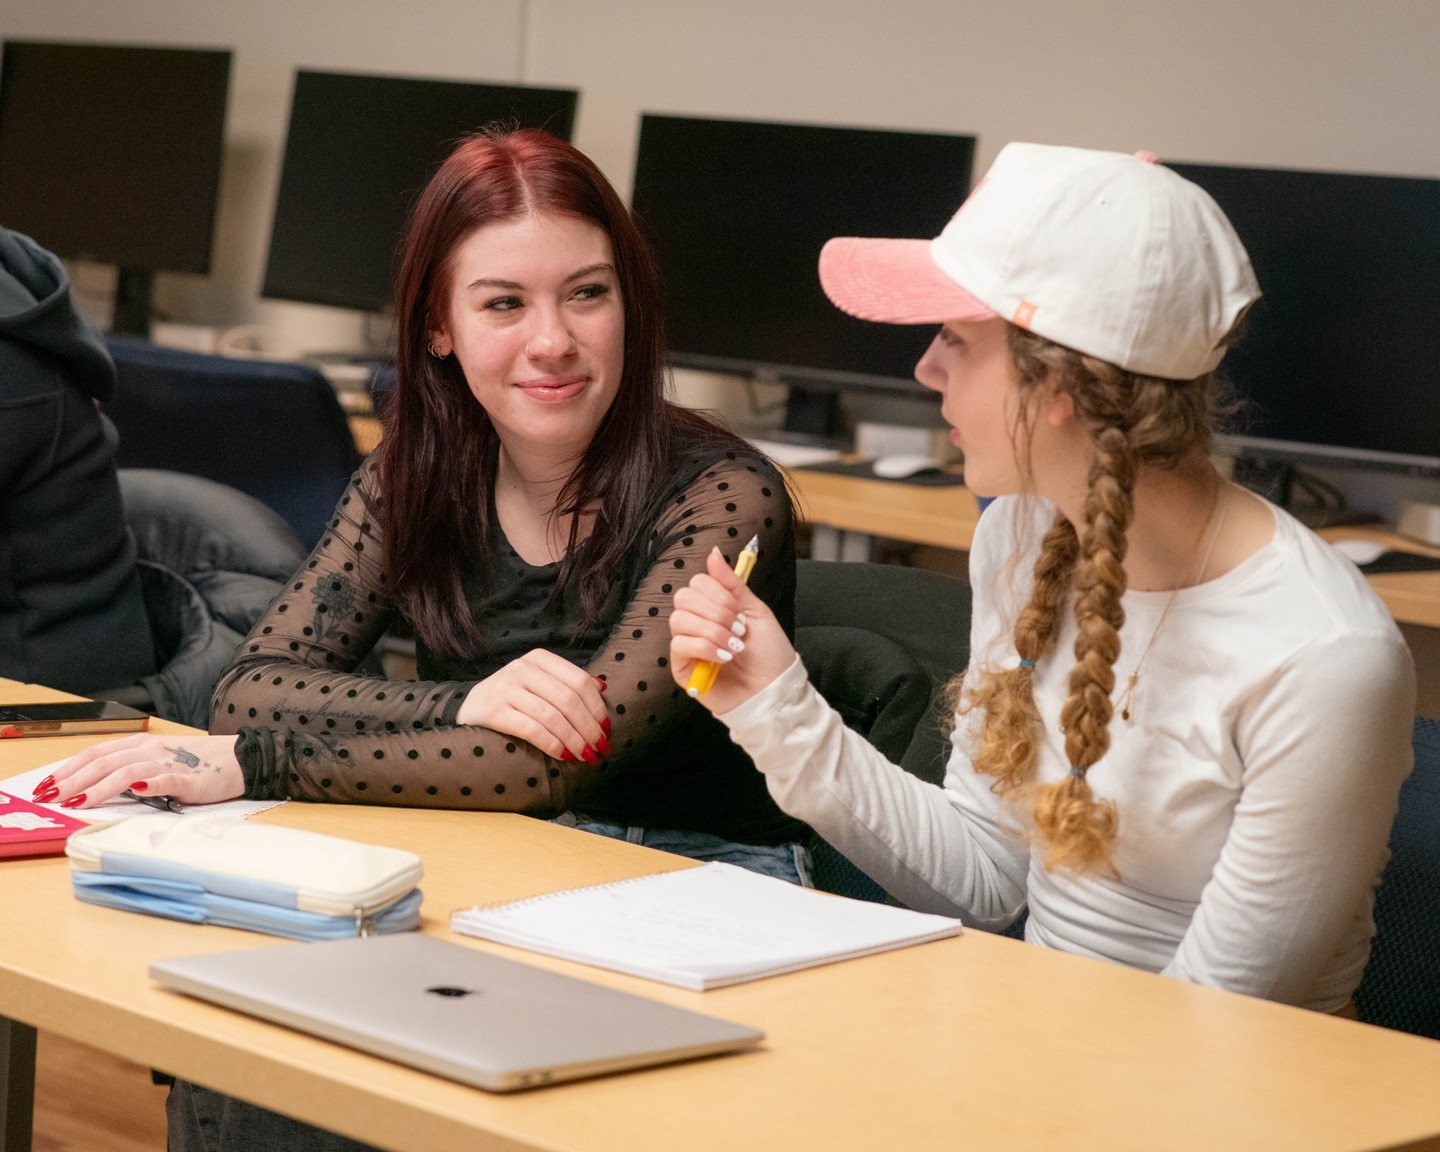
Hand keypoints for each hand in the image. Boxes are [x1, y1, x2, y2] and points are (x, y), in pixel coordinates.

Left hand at [37, 734, 245, 808]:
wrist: (241, 758)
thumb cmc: (198, 764)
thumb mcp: (158, 761)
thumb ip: (129, 769)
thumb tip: (90, 785)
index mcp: (142, 745)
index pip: (97, 752)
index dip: (69, 767)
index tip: (47, 785)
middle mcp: (152, 750)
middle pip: (105, 762)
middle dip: (74, 781)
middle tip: (52, 798)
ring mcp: (171, 764)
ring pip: (128, 772)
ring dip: (100, 787)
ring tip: (79, 801)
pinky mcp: (192, 779)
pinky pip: (168, 779)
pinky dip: (150, 784)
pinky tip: (136, 790)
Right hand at [455, 649, 608, 762]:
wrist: (467, 709)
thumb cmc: (511, 699)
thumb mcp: (537, 683)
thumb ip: (565, 683)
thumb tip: (602, 688)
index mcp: (538, 659)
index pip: (578, 681)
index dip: (597, 707)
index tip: (607, 729)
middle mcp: (522, 669)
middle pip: (568, 699)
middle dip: (589, 727)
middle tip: (601, 748)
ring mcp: (506, 688)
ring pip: (553, 716)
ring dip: (574, 739)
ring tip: (586, 755)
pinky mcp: (494, 711)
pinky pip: (532, 729)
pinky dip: (553, 744)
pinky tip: (563, 756)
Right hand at [668, 547, 794, 713]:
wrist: (774, 690)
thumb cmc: (769, 653)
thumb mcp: (755, 611)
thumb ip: (732, 584)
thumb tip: (713, 552)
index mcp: (712, 608)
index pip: (696, 583)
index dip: (717, 593)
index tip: (740, 611)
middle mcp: (696, 624)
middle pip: (684, 597)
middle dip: (716, 611)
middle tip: (739, 629)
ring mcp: (687, 645)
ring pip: (679, 620)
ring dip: (713, 631)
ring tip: (735, 647)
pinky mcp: (682, 668)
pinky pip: (679, 645)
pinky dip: (705, 647)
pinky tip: (724, 658)